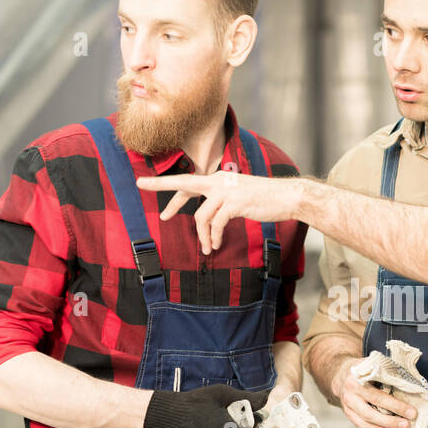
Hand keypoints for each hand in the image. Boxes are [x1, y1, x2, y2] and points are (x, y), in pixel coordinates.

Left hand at [137, 172, 302, 254]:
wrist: (287, 197)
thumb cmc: (266, 199)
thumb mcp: (240, 196)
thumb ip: (223, 201)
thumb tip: (211, 216)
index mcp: (219, 180)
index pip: (188, 181)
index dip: (166, 186)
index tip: (143, 183)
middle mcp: (219, 181)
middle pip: (184, 182)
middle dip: (161, 185)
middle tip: (139, 184)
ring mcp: (226, 191)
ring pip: (201, 215)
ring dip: (202, 235)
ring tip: (208, 248)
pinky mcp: (235, 203)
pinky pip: (216, 223)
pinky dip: (214, 236)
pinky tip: (216, 244)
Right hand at [331, 358, 416, 427]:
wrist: (341, 373)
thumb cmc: (362, 369)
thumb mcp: (373, 364)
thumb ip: (386, 373)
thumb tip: (409, 384)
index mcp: (357, 379)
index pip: (378, 396)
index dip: (395, 405)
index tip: (411, 411)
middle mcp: (350, 393)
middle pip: (371, 412)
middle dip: (391, 420)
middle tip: (407, 423)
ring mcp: (347, 405)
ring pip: (366, 421)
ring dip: (385, 427)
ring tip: (400, 427)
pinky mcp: (348, 413)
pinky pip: (362, 425)